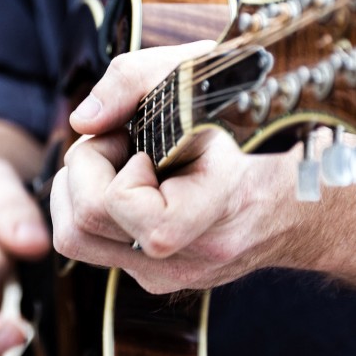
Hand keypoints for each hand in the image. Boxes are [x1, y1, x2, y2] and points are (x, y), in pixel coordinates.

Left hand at [51, 42, 353, 292]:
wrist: (282, 192)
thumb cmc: (241, 126)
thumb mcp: (196, 77)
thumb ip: (132, 81)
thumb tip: (82, 121)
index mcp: (214, 211)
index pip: (138, 219)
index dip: (122, 174)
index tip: (146, 147)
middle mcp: (188, 258)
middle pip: (82, 228)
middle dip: (84, 168)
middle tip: (119, 141)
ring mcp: (167, 276)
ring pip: (74, 240)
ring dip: (77, 187)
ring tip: (117, 162)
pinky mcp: (151, 278)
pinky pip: (90, 244)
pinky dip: (91, 203)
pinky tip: (126, 185)